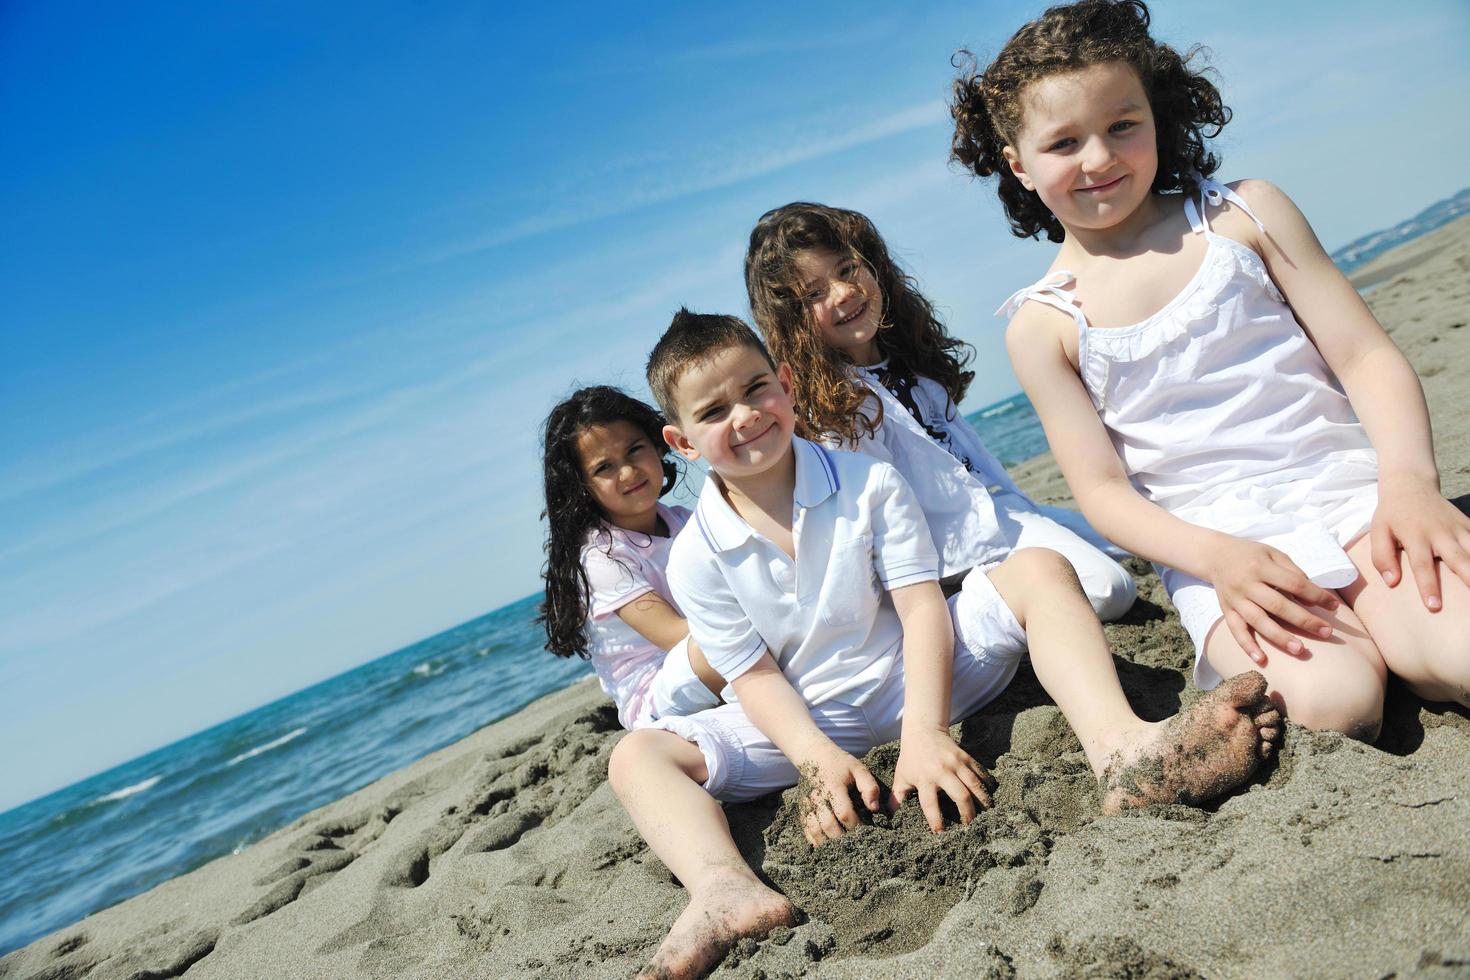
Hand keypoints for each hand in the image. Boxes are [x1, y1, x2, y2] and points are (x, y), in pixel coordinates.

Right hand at [795, 742, 881, 846]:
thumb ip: (869, 786)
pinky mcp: (803, 809)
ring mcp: (808, 804)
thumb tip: (874, 808)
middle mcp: (818, 797)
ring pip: (815, 829)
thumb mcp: (858, 769)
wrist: (814, 755)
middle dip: (842, 839)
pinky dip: (814, 840)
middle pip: (828, 825)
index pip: (844, 813)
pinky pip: (806, 828)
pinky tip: (825, 847)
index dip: (856, 826)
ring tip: (841, 850)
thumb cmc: (840, 764)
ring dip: (827, 843)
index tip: (866, 832)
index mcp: (833, 786)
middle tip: (855, 845)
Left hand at [889, 727, 994, 832]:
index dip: (936, 821)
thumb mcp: (901, 777)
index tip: (941, 835)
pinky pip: (980, 773)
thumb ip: (897, 797)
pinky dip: (986, 785)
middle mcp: (942, 771)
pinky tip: (989, 796)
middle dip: (967, 813)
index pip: (930, 804)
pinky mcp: (966, 757)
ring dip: (982, 800)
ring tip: (987, 814)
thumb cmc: (911, 758)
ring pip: (974, 784)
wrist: (923, 731)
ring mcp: (956, 763)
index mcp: (924, 778)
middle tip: (970, 827)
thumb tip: (889, 816)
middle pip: (960, 795)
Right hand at [1206, 534, 1339, 666]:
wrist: (1215, 555)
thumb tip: (1312, 601)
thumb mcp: (1274, 554)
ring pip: (1258, 621)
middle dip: (1304, 620)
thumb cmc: (1252, 556)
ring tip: (1300, 649)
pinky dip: (1247, 646)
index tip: (1334, 606)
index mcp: (1261, 567)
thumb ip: (1294, 574)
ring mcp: (1235, 599)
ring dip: (1279, 637)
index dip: (1316, 595)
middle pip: (1277, 605)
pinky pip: (1236, 630)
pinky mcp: (1226, 610)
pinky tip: (1261, 660)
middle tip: (1326, 633)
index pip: (1294, 583)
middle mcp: (1246, 584)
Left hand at [1370, 478, 1469, 609]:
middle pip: (1459, 559)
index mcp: (1416, 536)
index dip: (1429, 586)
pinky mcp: (1468, 525)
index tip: (1434, 607)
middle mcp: (1440, 532)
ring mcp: (1458, 528)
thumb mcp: (1378, 531)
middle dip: (1468, 579)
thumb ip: (1382, 556)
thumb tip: (1392, 582)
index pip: (1422, 565)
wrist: (1411, 485)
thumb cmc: (1392, 515)